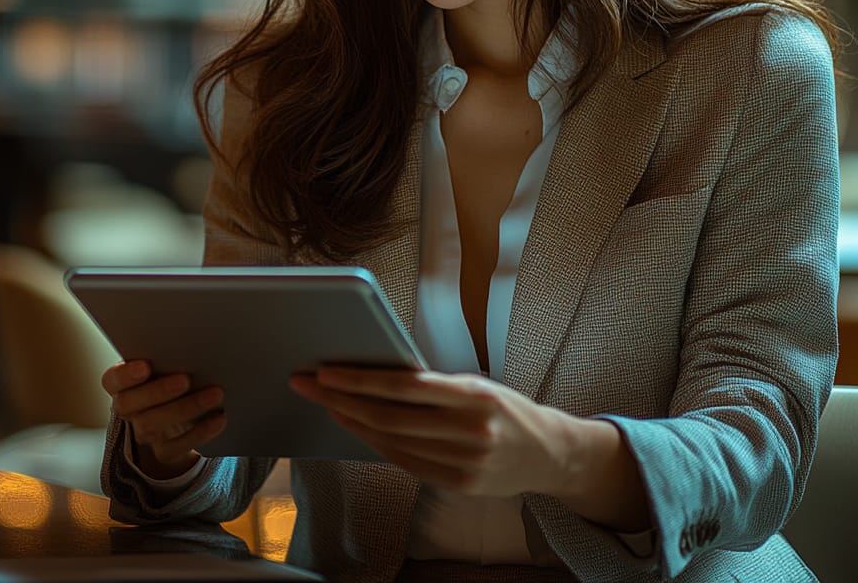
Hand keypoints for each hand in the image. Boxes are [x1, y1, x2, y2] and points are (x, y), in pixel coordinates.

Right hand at [102, 360, 225, 478]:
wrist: (184, 411)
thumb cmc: (174, 374)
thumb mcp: (169, 362)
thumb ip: (171, 355)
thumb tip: (194, 340)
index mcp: (123, 384)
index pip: (113, 380)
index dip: (126, 375)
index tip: (145, 366)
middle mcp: (130, 409)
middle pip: (130, 404)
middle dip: (159, 391)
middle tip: (185, 379)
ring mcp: (144, 432)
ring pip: (153, 425)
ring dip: (186, 409)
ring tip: (215, 394)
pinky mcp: (164, 450)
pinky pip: (176, 447)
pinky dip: (200, 433)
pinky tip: (219, 419)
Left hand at [289, 367, 574, 497]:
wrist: (548, 453)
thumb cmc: (506, 409)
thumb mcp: (477, 385)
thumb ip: (435, 386)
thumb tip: (378, 375)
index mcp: (475, 397)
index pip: (406, 387)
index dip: (362, 380)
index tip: (327, 371)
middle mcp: (469, 432)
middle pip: (390, 418)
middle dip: (342, 399)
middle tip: (308, 383)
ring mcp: (463, 464)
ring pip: (392, 442)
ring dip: (352, 422)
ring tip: (326, 402)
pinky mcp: (458, 485)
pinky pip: (405, 462)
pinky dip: (376, 444)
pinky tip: (356, 428)